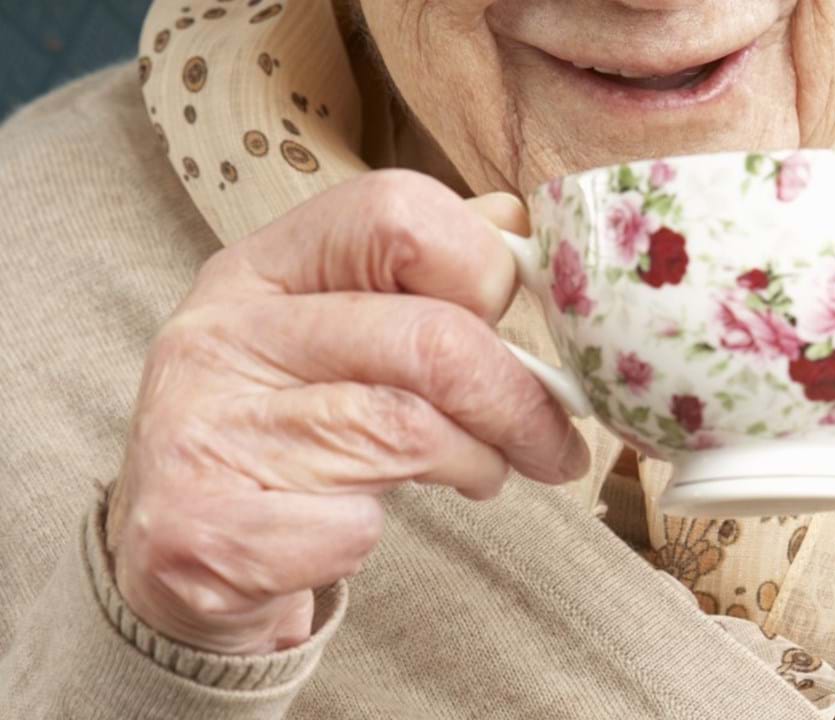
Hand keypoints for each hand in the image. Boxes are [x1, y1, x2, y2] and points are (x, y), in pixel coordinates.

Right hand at [105, 170, 589, 654]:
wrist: (168, 554)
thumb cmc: (281, 431)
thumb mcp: (333, 332)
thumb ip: (419, 279)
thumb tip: (514, 222)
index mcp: (260, 267)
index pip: (395, 211)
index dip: (484, 266)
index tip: (516, 321)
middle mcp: (220, 334)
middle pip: (429, 338)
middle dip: (519, 401)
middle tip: (555, 445)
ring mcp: (204, 430)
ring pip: (408, 431)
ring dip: (476, 464)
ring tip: (480, 476)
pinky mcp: (208, 529)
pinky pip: (351, 525)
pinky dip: (378, 536)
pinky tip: (356, 530)